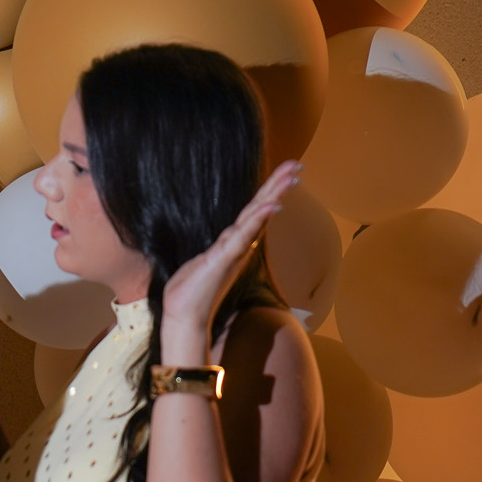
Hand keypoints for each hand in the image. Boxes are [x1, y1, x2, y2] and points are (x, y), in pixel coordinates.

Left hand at [160, 161, 300, 335]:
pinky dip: (258, 219)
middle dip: (278, 185)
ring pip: (257, 217)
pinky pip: (243, 235)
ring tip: (290, 176)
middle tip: (297, 164)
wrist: (184, 316)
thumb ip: (219, 250)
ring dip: (274, 195)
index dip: (270, 191)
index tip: (286, 173)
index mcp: (233, 243)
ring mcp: (233, 251)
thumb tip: (226, 243)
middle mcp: (238, 245)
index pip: (255, 211)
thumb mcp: (205, 262)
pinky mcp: (223, 258)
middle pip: (262, 208)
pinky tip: (271, 206)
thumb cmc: (191, 291)